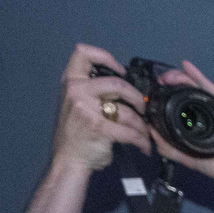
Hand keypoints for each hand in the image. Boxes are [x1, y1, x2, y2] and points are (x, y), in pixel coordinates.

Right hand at [47, 43, 148, 172]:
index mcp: (71, 82)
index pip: (83, 53)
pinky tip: (144, 146)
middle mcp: (77, 91)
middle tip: (142, 109)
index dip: (106, 57)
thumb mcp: (77, 103)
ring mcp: (87, 109)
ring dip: (142, 125)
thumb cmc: (76, 132)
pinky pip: (130, 132)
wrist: (69, 159)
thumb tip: (124, 85)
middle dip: (137, 98)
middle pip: (117, 83)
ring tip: (144, 134)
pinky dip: (142, 141)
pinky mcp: (99, 127)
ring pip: (127, 111)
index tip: (121, 70)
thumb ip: (94, 91)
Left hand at [148, 58, 213, 194]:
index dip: (171, 96)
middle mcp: (213, 115)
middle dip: (174, 83)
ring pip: (200, 89)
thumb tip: (151, 132)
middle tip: (160, 80)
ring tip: (169, 74)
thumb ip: (171, 148)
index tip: (156, 92)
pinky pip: (213, 92)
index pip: (184, 105)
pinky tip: (188, 68)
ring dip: (183, 78)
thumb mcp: (191, 158)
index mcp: (203, 125)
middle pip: (191, 93)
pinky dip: (200, 79)